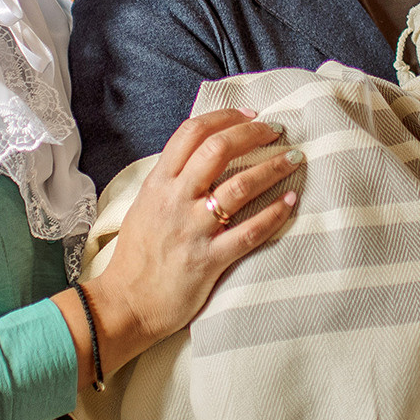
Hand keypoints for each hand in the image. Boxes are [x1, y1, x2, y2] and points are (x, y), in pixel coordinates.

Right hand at [57, 109, 300, 384]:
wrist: (126, 304)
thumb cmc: (137, 255)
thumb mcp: (145, 205)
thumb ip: (171, 180)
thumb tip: (202, 154)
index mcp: (158, 183)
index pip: (191, 133)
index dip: (225, 117)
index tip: (250, 115)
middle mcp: (175, 200)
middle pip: (218, 150)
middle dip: (253, 134)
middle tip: (277, 131)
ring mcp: (193, 230)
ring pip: (239, 187)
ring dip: (272, 168)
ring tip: (293, 158)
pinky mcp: (209, 260)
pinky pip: (249, 232)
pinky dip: (273, 214)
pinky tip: (290, 202)